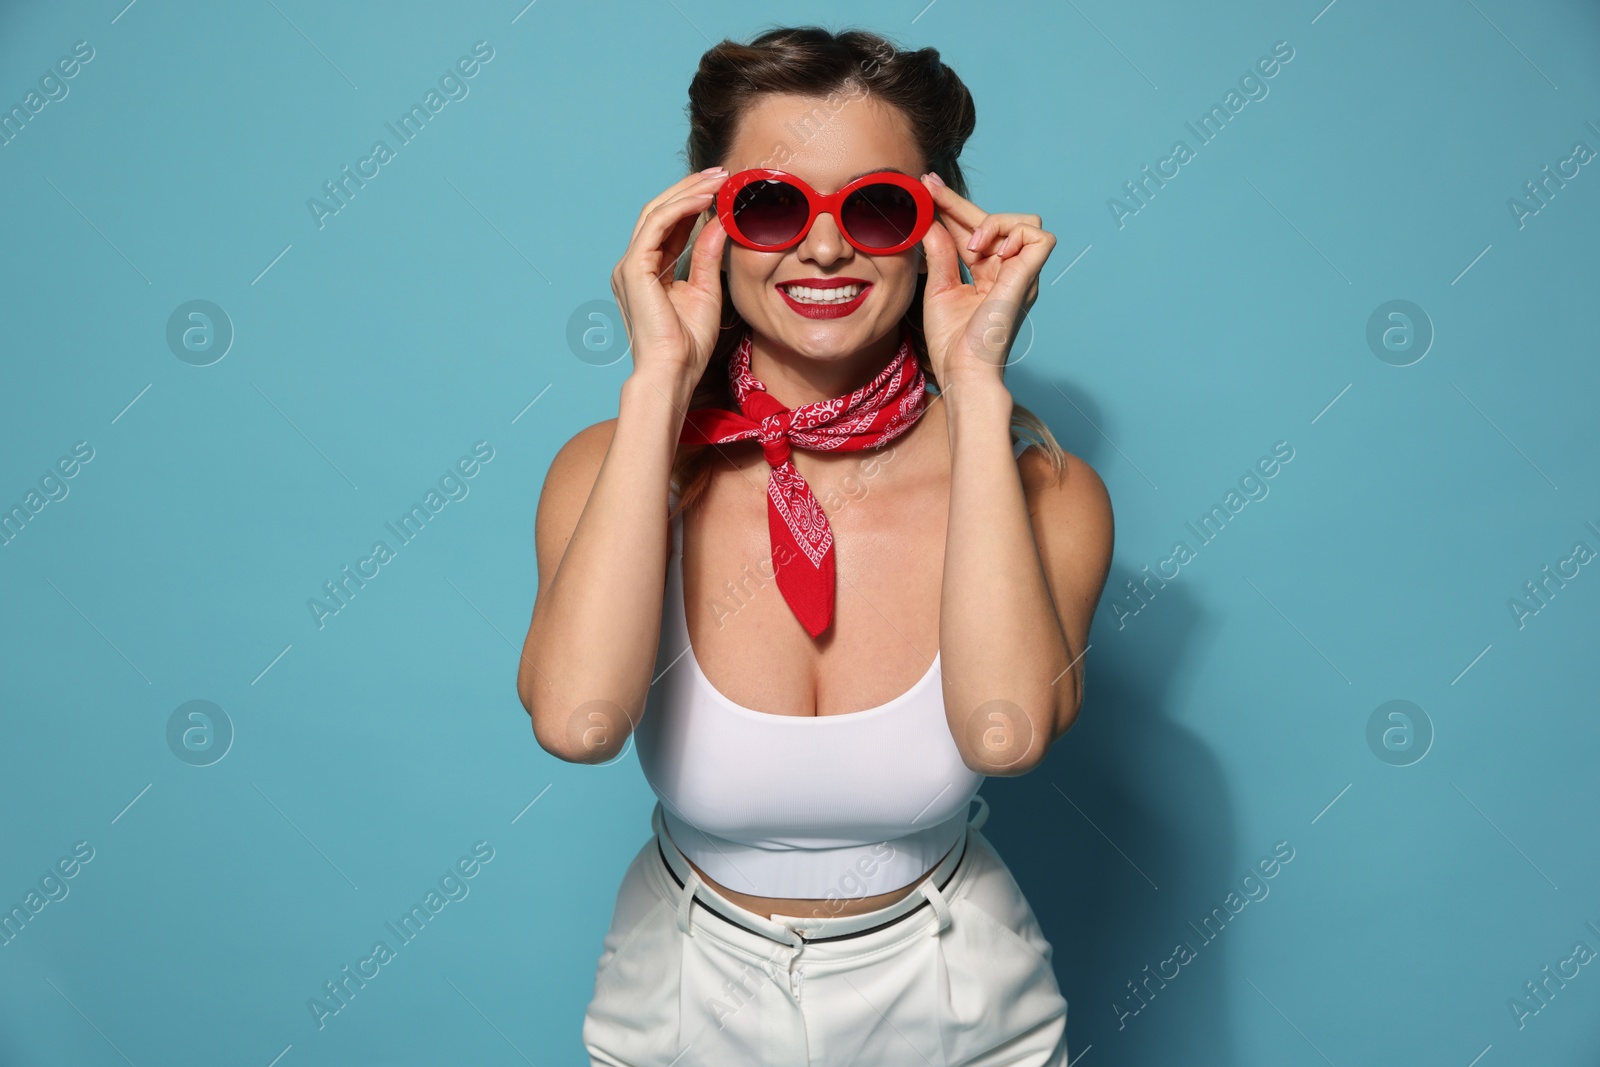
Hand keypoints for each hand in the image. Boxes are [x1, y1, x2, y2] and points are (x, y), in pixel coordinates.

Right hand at [610, 168, 729, 386]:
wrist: (672, 371)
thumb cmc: (688, 345)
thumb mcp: (705, 291)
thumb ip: (707, 256)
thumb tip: (718, 223)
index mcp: (647, 272)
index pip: (669, 227)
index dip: (693, 203)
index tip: (720, 188)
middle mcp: (633, 265)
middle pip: (660, 213)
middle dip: (689, 189)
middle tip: (720, 173)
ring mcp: (629, 266)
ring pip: (656, 213)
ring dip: (687, 192)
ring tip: (716, 180)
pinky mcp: (633, 268)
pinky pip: (656, 226)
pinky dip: (681, 208)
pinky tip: (704, 199)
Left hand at [917, 173, 1055, 386]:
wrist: (963, 370)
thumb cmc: (951, 342)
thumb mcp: (939, 288)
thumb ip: (940, 253)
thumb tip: (932, 220)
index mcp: (986, 275)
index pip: (971, 231)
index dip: (951, 208)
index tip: (927, 188)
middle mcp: (1007, 271)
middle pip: (992, 221)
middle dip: (958, 201)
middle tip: (929, 186)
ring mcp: (1020, 274)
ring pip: (1024, 221)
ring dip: (993, 222)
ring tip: (969, 247)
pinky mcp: (1028, 278)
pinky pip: (1039, 237)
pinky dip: (1015, 233)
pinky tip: (988, 250)